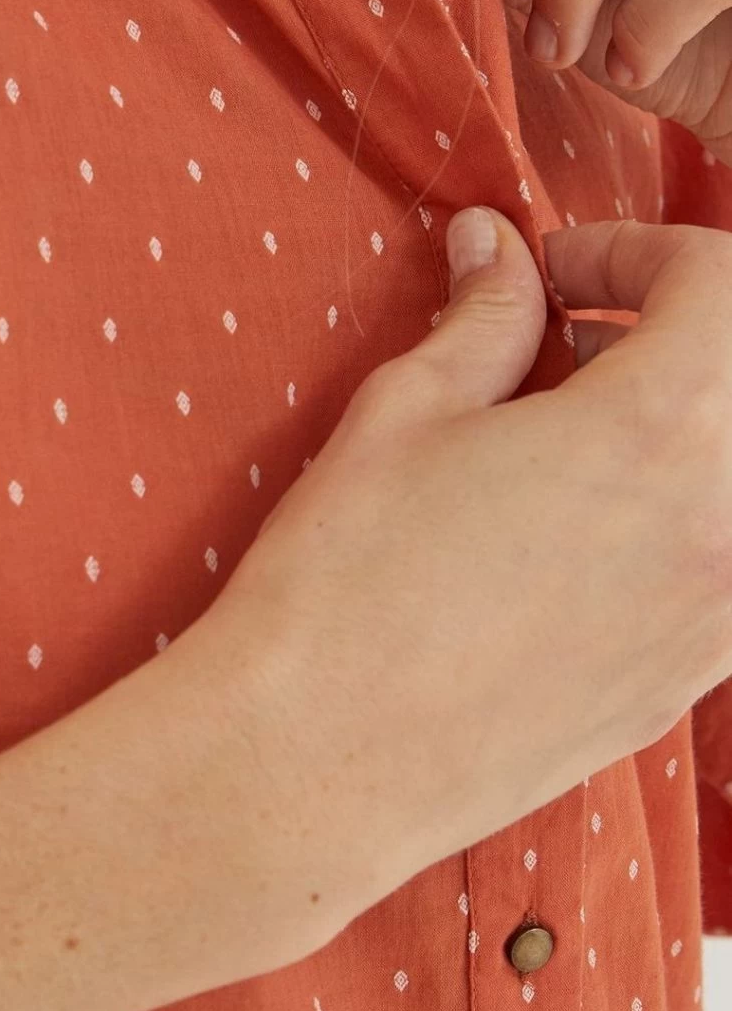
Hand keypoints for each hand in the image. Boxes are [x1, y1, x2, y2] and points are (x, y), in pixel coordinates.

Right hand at [209, 206, 731, 914]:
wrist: (320, 762)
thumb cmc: (346, 583)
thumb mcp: (405, 416)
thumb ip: (483, 322)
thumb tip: (495, 249)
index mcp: (662, 430)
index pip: (720, 284)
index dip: (637, 254)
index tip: (559, 273)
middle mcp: (726, 522)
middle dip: (682, 331)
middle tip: (579, 337)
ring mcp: (723, 614)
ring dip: (691, 428)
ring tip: (583, 436)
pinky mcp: (693, 682)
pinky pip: (727, 570)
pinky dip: (687, 518)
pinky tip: (588, 530)